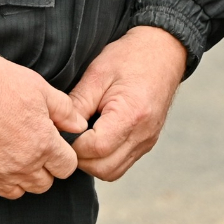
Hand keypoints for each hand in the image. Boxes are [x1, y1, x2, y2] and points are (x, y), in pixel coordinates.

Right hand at [0, 54, 86, 200]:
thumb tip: (80, 125)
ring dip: (18, 177)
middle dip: (42, 167)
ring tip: (8, 153)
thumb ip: (64, 109)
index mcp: (43, 144)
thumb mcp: (37, 86)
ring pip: (17, 192)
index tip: (51, 142)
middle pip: (43, 184)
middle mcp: (22, 166)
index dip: (62, 154)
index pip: (66, 167)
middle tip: (30, 145)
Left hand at [68, 26, 186, 181]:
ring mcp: (147, 142)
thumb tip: (60, 126)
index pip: (97, 148)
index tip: (62, 130)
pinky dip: (104, 158)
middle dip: (80, 158)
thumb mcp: (98, 72)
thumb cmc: (130, 57)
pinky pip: (122, 163)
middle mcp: (143, 135)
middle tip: (67, 136)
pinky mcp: (147, 143)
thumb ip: (79, 102)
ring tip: (80, 137)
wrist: (163, 52)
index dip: (74, 144)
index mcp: (131, 115)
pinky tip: (95, 138)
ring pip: (113, 171)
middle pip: (105, 168)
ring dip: (92, 162)